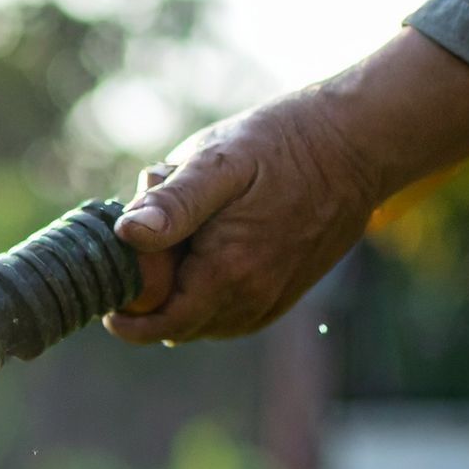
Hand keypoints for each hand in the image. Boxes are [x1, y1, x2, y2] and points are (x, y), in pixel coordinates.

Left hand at [104, 89, 381, 343]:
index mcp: (228, 272)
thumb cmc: (282, 143)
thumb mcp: (219, 160)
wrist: (357, 143)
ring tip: (181, 242)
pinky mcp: (285, 295)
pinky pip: (231, 316)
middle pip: (177, 325)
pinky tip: (207, 253)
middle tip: (145, 248)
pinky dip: (207, 298)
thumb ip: (173, 201)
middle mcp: (251, 299)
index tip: (111, 284)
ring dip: (180, 297)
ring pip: (203, 323)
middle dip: (152, 299)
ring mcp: (271, 300)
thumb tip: (127, 233)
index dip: (127, 312)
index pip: (158, 323)